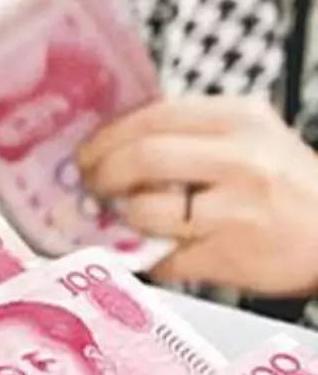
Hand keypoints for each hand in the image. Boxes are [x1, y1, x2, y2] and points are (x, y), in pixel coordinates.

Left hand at [78, 98, 317, 296]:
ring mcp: (237, 212)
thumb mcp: (249, 136)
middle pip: (143, 157)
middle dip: (102, 173)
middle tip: (91, 183)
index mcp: (240, 119)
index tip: (88, 151)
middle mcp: (241, 160)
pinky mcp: (231, 258)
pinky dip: (147, 256)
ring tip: (124, 215)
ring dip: (123, 217)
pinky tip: (152, 248)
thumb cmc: (285, 182)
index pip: (154, 116)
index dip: (108, 136)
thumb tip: (115, 144)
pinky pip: (164, 258)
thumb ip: (189, 133)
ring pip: (147, 211)